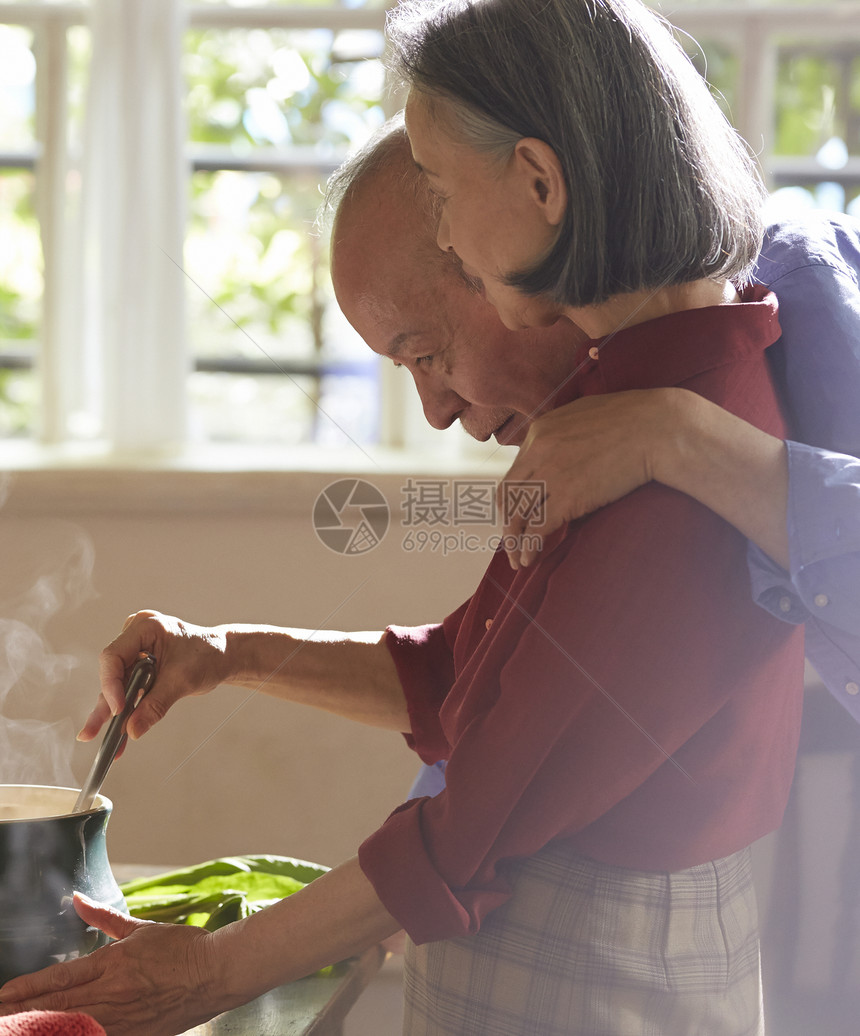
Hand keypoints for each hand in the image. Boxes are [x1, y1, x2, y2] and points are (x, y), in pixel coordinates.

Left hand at [0, 894, 226, 1035]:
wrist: (216, 973)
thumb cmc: (181, 948)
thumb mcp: (140, 929)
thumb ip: (104, 918)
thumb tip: (78, 899)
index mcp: (112, 963)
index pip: (58, 980)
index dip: (26, 989)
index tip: (2, 994)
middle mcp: (112, 993)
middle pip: (56, 1008)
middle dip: (22, 1014)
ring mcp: (122, 1020)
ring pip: (71, 1028)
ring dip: (42, 1029)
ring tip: (17, 1031)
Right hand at [80, 611, 230, 742]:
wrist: (224, 656)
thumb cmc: (209, 655)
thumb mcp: (183, 681)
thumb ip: (156, 705)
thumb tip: (132, 730)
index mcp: (145, 627)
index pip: (114, 656)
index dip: (111, 685)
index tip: (118, 710)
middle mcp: (135, 637)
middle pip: (112, 674)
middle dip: (106, 706)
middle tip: (91, 733)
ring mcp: (136, 652)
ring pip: (118, 687)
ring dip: (113, 715)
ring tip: (106, 743)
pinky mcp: (139, 668)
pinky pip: (129, 691)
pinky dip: (128, 712)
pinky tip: (120, 737)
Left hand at [497, 389, 672, 567]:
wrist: (658, 429)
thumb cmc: (633, 419)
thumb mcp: (584, 414)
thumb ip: (563, 434)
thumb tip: (557, 451)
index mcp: (539, 431)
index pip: (515, 472)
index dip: (513, 499)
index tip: (516, 516)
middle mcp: (537, 451)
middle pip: (509, 495)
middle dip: (507, 522)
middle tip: (511, 542)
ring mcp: (550, 474)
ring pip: (518, 514)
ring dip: (514, 541)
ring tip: (518, 560)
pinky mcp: (568, 496)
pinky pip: (537, 528)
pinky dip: (529, 547)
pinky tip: (528, 559)